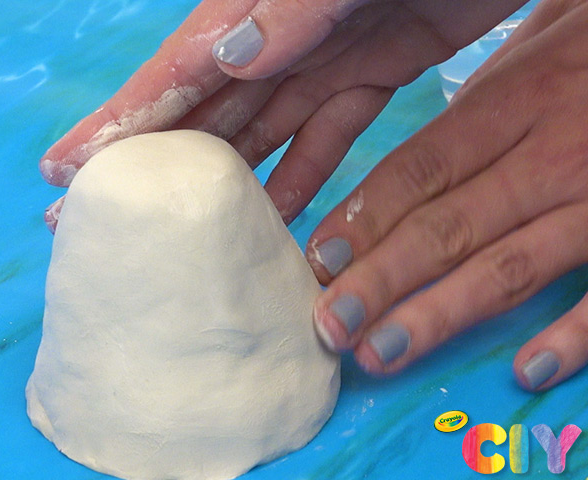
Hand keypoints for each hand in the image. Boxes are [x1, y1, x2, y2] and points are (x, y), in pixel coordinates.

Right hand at [40, 0, 525, 230]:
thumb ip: (296, 6)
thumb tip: (228, 54)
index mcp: (258, 9)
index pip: (173, 74)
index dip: (118, 123)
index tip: (65, 170)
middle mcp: (279, 38)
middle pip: (199, 113)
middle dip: (148, 166)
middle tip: (97, 218)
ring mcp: (323, 60)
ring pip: (256, 133)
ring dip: (216, 183)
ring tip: (175, 235)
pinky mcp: (371, 75)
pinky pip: (325, 138)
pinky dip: (301, 177)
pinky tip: (273, 220)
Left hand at [308, 0, 587, 391]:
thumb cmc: (583, 53)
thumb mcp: (520, 59)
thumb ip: (462, 120)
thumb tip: (388, 185)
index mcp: (510, 103)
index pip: (420, 170)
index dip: (364, 219)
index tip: (318, 263)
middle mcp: (549, 154)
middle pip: (448, 227)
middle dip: (381, 282)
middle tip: (331, 327)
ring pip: (509, 266)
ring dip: (439, 316)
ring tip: (381, 353)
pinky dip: (572, 335)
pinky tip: (526, 371)